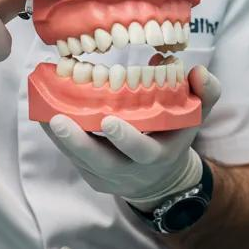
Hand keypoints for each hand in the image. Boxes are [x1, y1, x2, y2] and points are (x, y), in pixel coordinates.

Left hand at [42, 65, 220, 206]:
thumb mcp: (196, 115)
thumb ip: (206, 93)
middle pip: (101, 161)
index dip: (126, 139)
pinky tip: (43, 115)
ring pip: (80, 160)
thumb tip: (198, 71)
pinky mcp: (91, 175)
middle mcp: (131, 169)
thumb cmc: (175, 135)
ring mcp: (108, 176)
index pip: (142, 151)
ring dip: (60, 139)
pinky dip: (57, 139)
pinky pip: (72, 159)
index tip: (109, 120)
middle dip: (78, 142)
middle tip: (57, 120)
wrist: (162, 178)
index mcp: (158, 154)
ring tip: (42, 114)